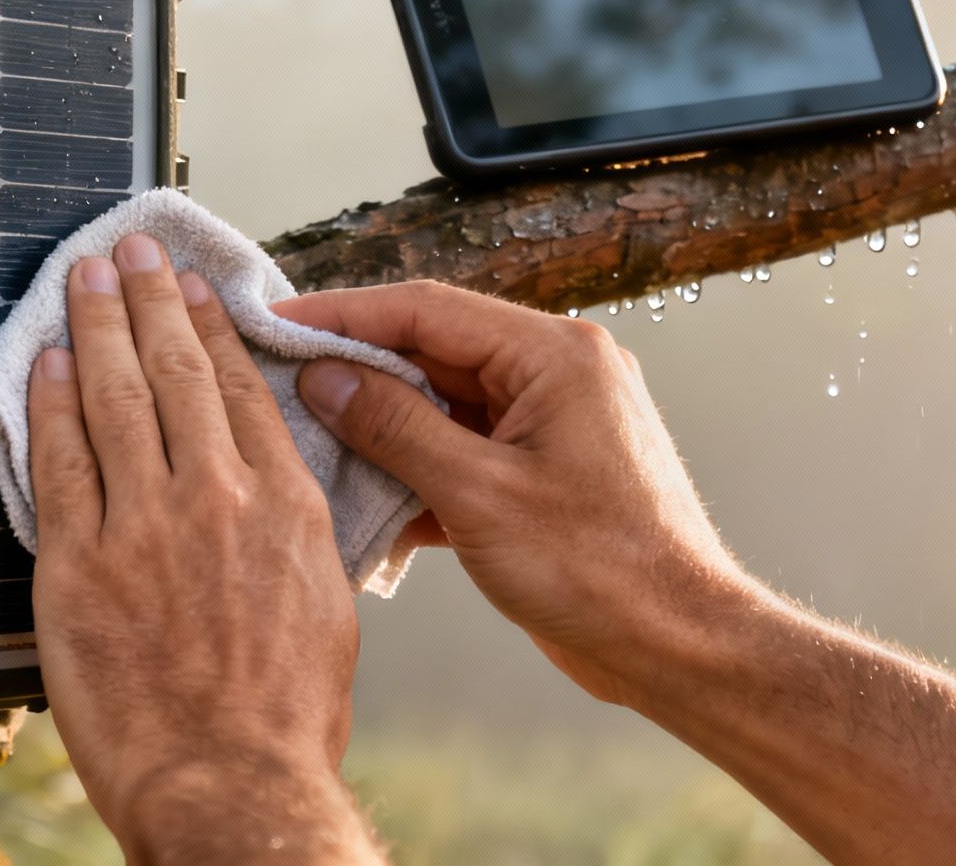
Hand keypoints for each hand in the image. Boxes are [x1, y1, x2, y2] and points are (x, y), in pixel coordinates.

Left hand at [28, 233, 378, 862]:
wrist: (234, 786)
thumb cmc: (283, 720)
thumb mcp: (324, 610)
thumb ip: (295, 538)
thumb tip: (275, 498)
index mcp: (286, 508)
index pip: (242, 390)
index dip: (209, 328)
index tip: (191, 289)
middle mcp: (218, 500)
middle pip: (175, 373)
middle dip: (146, 301)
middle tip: (127, 251)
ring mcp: (145, 528)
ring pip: (114, 399)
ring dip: (93, 327)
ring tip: (81, 279)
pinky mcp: (81, 566)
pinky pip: (60, 463)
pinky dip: (49, 405)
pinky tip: (43, 364)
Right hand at [272, 281, 753, 706]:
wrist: (679, 646)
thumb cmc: (600, 571)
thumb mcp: (477, 494)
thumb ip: (395, 427)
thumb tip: (326, 379)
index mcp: (554, 355)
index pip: (426, 308)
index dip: (343, 313)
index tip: (277, 321)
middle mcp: (558, 372)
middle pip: (433, 349)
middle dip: (356, 368)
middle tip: (280, 378)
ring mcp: (553, 422)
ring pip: (443, 402)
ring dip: (382, 424)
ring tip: (308, 438)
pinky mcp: (544, 471)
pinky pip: (464, 448)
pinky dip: (416, 468)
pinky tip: (365, 498)